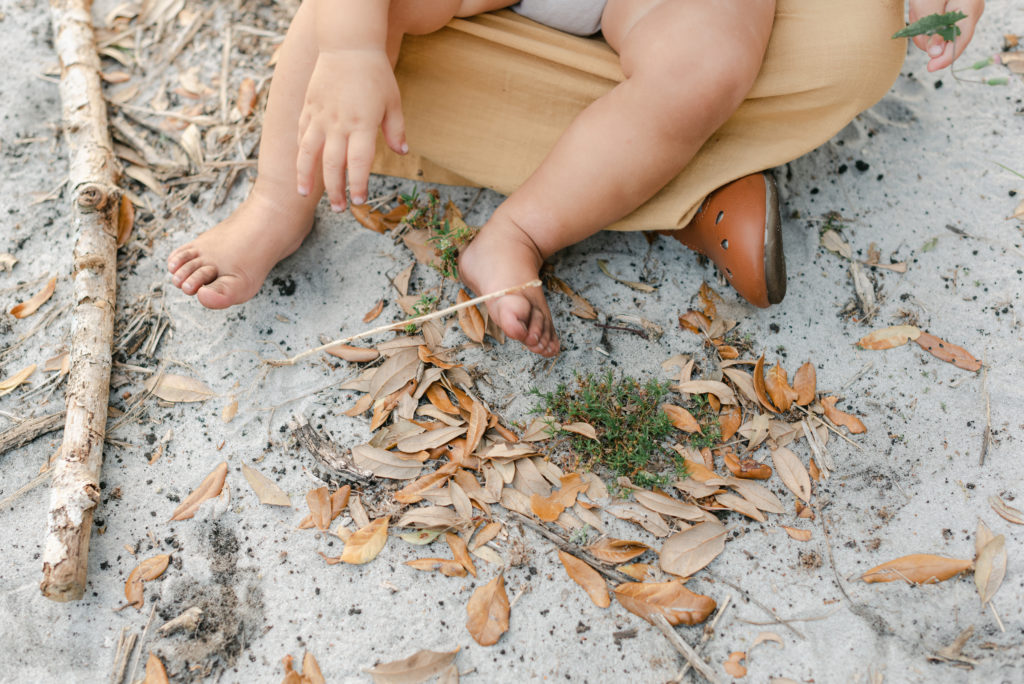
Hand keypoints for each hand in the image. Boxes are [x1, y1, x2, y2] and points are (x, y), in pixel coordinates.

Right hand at [296, 49, 406, 210]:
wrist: (348, 45)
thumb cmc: (375, 73)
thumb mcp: (393, 102)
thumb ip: (395, 130)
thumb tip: (402, 152)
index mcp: (361, 124)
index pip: (359, 163)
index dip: (358, 185)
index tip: (359, 201)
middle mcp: (338, 124)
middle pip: (332, 165)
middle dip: (335, 190)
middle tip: (339, 208)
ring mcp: (320, 116)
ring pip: (308, 153)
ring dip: (306, 176)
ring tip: (304, 194)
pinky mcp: (308, 108)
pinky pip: (302, 135)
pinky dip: (301, 152)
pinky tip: (301, 166)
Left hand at [907, 0, 984, 71]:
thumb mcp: (927, 4)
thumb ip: (932, 29)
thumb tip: (935, 53)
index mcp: (970, 6)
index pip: (961, 40)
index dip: (946, 57)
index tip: (930, 67)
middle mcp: (971, 11)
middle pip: (949, 39)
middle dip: (928, 36)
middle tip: (915, 22)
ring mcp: (964, 12)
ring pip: (941, 34)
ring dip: (924, 27)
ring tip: (918, 9)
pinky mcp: (955, 12)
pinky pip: (939, 26)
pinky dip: (926, 22)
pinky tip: (920, 9)